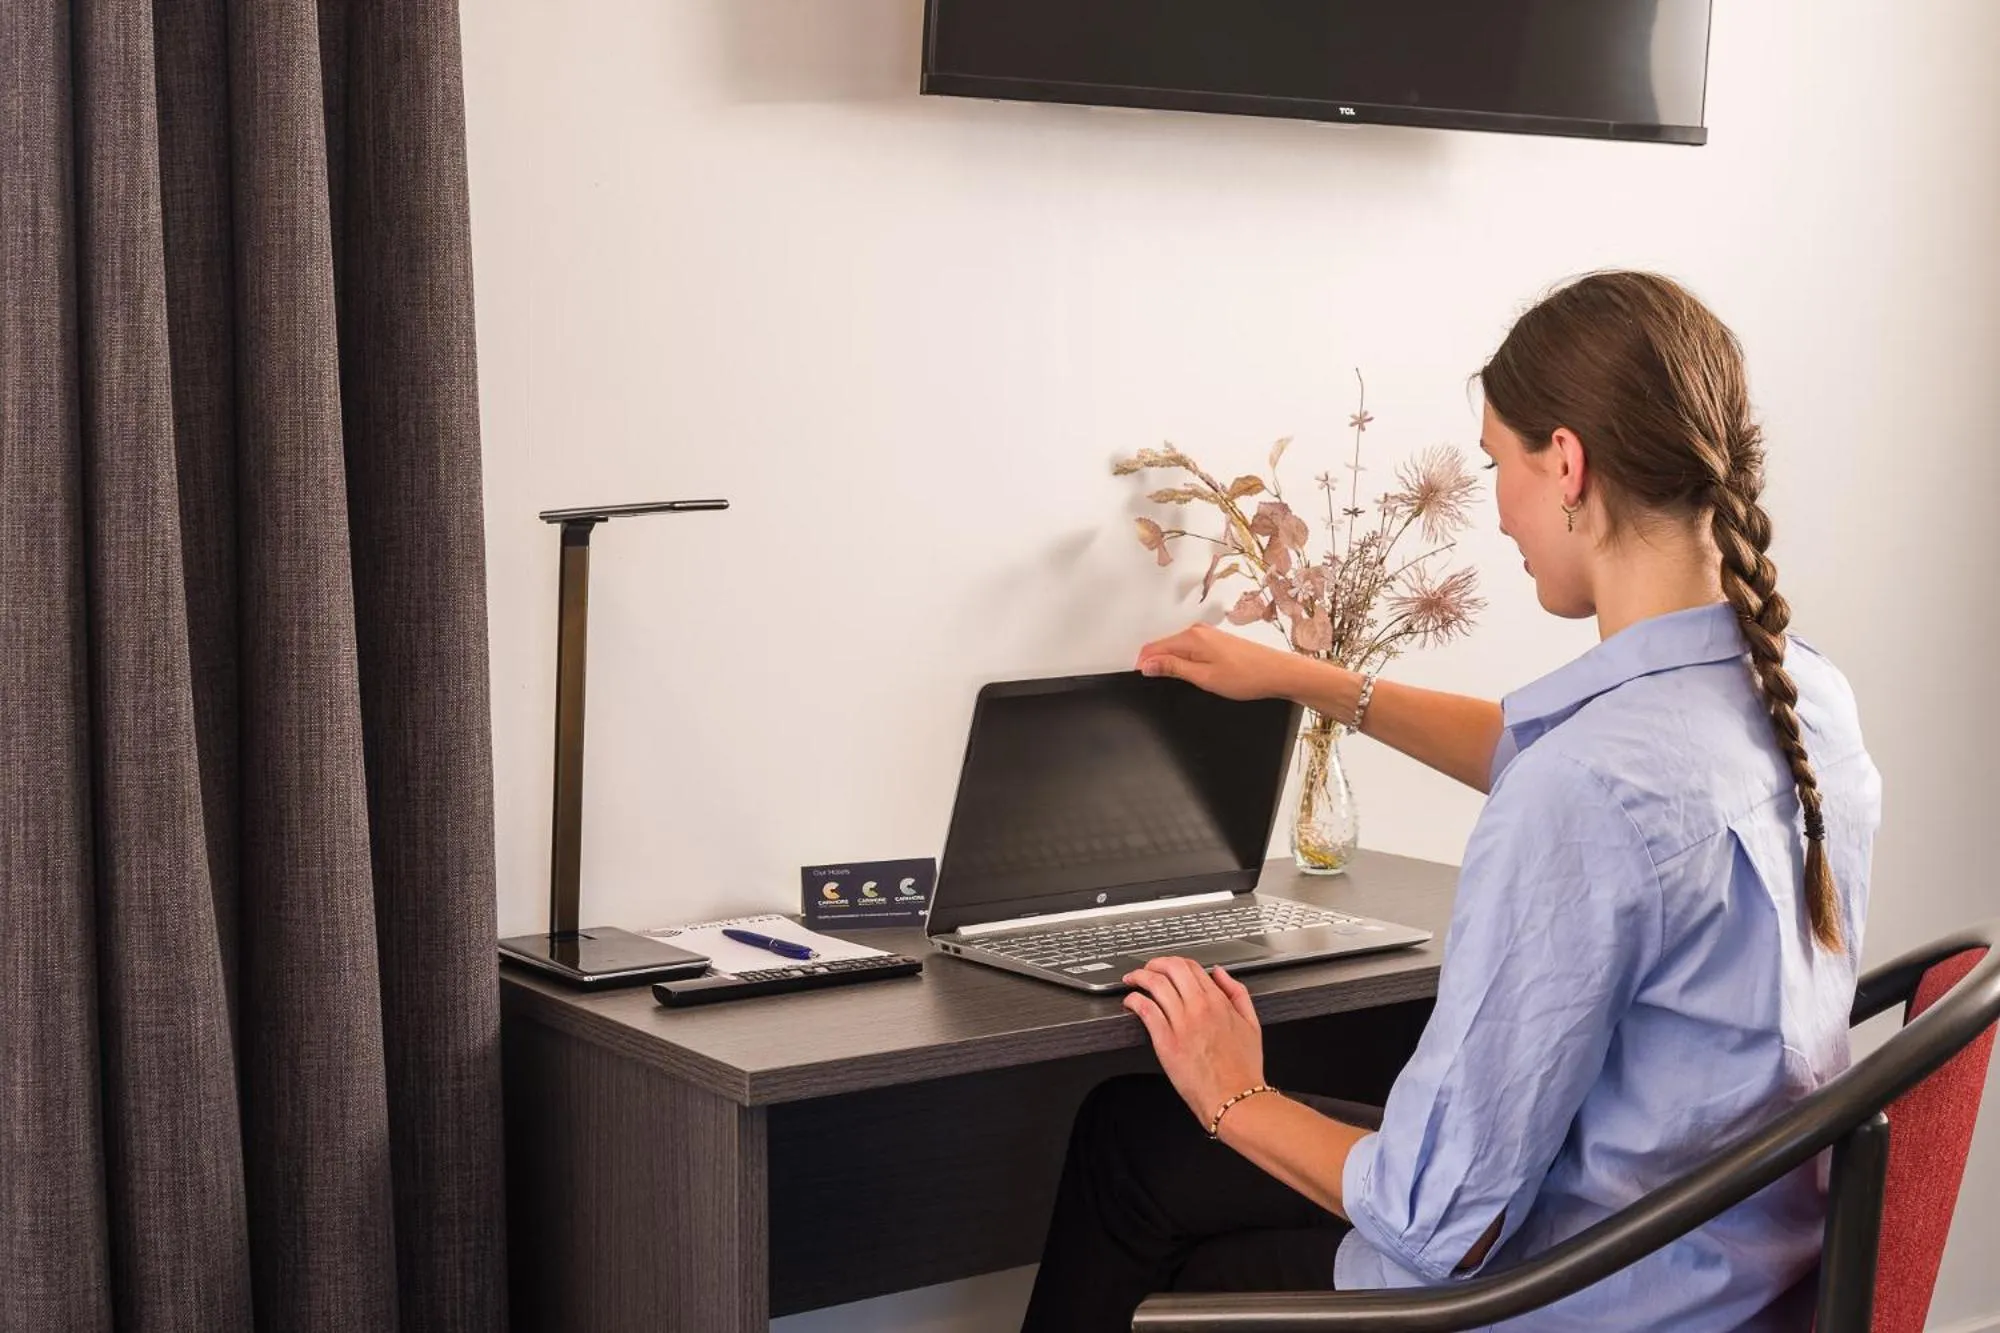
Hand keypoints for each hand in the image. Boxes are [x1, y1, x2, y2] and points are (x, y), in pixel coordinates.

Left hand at [1122, 958, 1265, 1125]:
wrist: (1234, 1098)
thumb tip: (1221, 973)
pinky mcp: (1166, 1041)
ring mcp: (1181, 1023)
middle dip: (1154, 963)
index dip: (1175, 962)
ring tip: (1132, 980)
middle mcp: (1199, 1007)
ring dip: (1139, 976)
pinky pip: (1145, 1009)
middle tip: (1146, 969)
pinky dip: (1134, 1000)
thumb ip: (1237, 993)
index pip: (1192, 967)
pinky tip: (1130, 1002)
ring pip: (1155, 984)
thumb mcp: (1251, 1024)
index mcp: (1218, 1001)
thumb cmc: (1242, 1068)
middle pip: (1171, 968)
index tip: (1167, 967)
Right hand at [1135, 624, 1300, 701]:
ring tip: (1176, 683)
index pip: (1152, 648)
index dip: (1143, 666)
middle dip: (1155, 665)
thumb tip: (1148, 664)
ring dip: (1170, 664)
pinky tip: (1193, 676)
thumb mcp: (1203, 677)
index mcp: (1191, 638)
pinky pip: (1189, 650)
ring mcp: (1207, 635)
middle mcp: (1198, 632)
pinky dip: (1184, 662)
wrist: (1278, 672)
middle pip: (1163, 647)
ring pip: (1176, 649)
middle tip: (1158, 686)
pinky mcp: (1216, 642)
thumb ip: (1173, 669)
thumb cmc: (1247, 675)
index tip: (1142, 681)